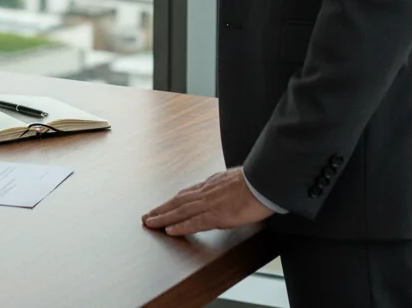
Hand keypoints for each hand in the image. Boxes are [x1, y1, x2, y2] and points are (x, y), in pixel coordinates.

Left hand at [141, 167, 272, 236]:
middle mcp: (206, 192)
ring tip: (150, 223)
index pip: (186, 193)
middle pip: (178, 201)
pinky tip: (170, 230)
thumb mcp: (234, 180)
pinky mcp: (217, 214)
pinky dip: (181, 226)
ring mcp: (210, 202)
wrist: (264, 181)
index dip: (172, 201)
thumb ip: (224, 186)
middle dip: (161, 209)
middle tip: (146, 216)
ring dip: (163, 217)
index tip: (162, 206)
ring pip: (180, 210)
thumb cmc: (255, 181)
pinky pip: (195, 222)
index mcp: (211, 184)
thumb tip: (221, 188)